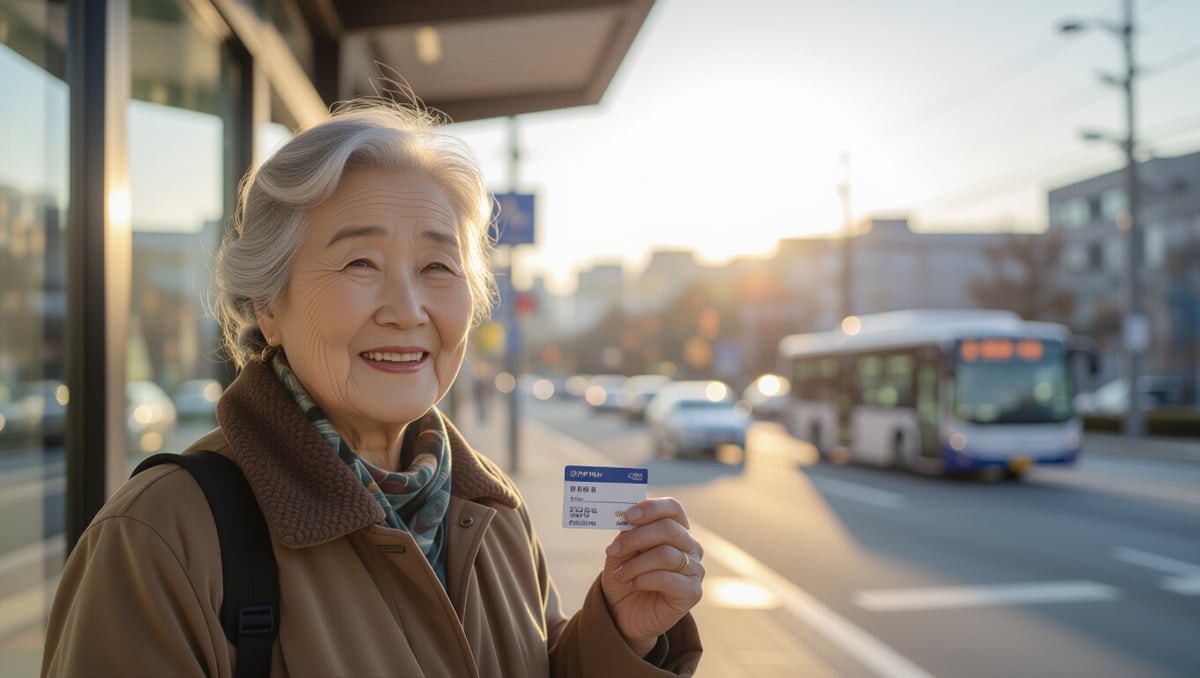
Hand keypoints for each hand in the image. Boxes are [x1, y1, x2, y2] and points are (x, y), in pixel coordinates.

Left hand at [600, 498, 703, 656]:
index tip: (628, 515)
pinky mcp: (692, 592)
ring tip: (619, 574)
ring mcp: (695, 569)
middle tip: (613, 550)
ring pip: (666, 555)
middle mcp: (690, 546)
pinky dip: (644, 580)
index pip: (673, 508)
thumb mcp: (620, 553)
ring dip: (635, 564)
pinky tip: (633, 584)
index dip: (652, 508)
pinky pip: (668, 578)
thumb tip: (627, 521)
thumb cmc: (625, 577)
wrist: (624, 614)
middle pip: (669, 529)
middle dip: (636, 538)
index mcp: (676, 529)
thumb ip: (626, 535)